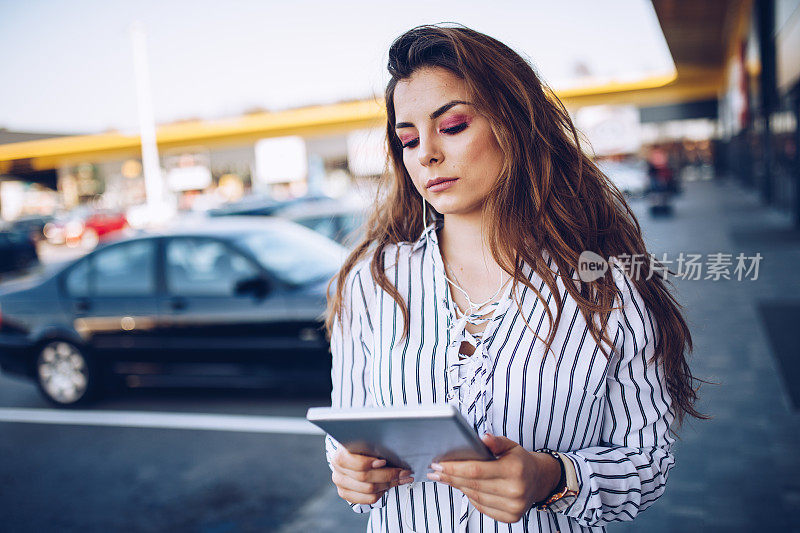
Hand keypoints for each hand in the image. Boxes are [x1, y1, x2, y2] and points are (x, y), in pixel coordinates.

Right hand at [331, 447, 414, 504]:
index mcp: (341, 456)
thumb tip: (396, 454)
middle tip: (404, 472)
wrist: (350, 457)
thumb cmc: (362, 449)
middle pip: (365, 478)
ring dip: (389, 484)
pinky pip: (368, 499)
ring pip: (369, 490)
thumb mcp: (366, 444)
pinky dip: (382, 493)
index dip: (371, 464)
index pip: (357, 464)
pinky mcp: (346, 494)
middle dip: (388, 475)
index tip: (384, 461)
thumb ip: (375, 448)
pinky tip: (389, 486)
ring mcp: (341, 485)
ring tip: (401, 478)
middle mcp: (338, 472)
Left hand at [425, 433, 561, 523]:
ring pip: (475, 497)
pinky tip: (463, 488)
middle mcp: (515, 490)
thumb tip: (482, 438)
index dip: (454, 468)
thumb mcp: (510, 444)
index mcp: (514, 470)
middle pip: (472, 485)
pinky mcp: (511, 517)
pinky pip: (482, 507)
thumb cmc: (520, 460)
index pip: (476, 470)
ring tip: (446, 478)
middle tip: (435, 471)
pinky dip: (471, 497)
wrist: (539, 479)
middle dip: (450, 477)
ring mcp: (514, 506)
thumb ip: (495, 441)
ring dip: (458, 487)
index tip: (438, 464)